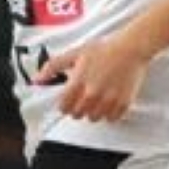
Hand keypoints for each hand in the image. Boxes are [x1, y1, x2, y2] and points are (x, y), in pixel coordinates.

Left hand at [34, 36, 148, 121]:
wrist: (130, 49)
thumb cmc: (103, 49)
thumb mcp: (74, 54)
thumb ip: (53, 67)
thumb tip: (37, 80)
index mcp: (78, 82)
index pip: (63, 107)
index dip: (64, 104)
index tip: (68, 100)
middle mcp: (92, 94)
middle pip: (77, 115)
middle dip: (77, 107)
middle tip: (83, 97)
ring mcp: (108, 101)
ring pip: (94, 118)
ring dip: (93, 111)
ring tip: (97, 98)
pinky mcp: (123, 104)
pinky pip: (111, 119)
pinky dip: (109, 113)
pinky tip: (108, 101)